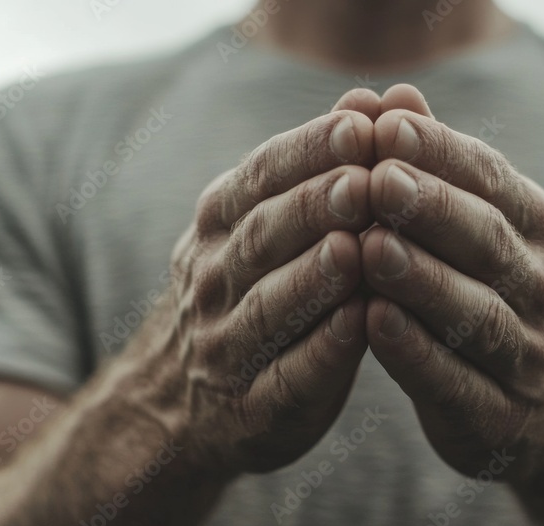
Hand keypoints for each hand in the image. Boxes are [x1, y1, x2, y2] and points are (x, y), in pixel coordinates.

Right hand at [162, 94, 380, 474]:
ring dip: (313, 278)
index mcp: (219, 227)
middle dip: (314, 206)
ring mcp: (226, 347)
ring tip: (356, 249)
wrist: (173, 408)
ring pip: (270, 306)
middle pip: (263, 236)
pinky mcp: (254, 408)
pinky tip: (357, 327)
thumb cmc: (244, 296)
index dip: (310, 151)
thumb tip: (370, 97)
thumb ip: (316, 167)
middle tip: (365, 180)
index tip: (362, 125)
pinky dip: (320, 352)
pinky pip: (287, 377)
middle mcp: (214, 281)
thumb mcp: (261, 225)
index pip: (261, 177)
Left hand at [362, 85, 543, 480]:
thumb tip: (390, 96)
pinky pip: (460, 383)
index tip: (385, 125)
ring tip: (370, 248)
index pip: (491, 181)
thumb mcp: (486, 227)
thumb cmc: (501, 298)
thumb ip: (438, 168)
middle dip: (433, 208)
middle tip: (377, 178)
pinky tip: (374, 325)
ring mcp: (530, 355)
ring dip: (424, 280)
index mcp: (535, 231)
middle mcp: (541, 287)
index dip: (441, 153)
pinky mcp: (504, 418)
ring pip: (477, 313)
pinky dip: (419, 355)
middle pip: (487, 241)